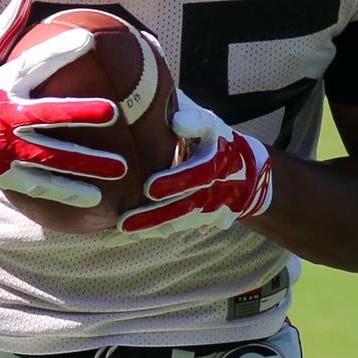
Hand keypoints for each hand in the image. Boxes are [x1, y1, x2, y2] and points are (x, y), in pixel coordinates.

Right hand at [0, 0, 126, 201]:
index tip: (89, 40)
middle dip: (81, 113)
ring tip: (121, 168)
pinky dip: (67, 191)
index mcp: (1, 84)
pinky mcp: (3, 174)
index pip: (34, 63)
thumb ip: (6, 27)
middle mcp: (5, 116)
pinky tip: (95, 198)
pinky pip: (40, 184)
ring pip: (52, 156)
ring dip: (87, 163)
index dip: (60, 51)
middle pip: (49, 114)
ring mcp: (5, 148)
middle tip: (114, 113)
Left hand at [118, 92, 272, 236]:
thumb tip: (174, 118)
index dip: (175, 180)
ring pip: (175, 223)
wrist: (243, 172)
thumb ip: (192, 118)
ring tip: (118, 231)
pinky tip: (114, 239)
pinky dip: (143, 234)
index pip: (198, 171)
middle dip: (154, 215)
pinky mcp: (193, 221)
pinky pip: (167, 229)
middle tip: (125, 221)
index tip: (149, 188)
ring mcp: (204, 210)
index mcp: (216, 160)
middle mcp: (211, 190)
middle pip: (183, 206)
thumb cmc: (215, 139)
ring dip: (146, 228)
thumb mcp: (208, 123)